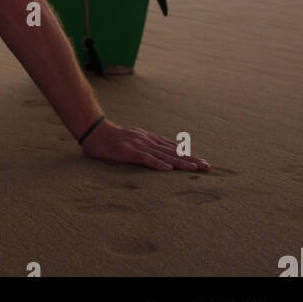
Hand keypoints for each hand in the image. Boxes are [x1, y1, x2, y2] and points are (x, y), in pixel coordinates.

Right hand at [81, 120, 210, 170]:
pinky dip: (157, 164)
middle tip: (207, 167)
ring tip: (195, 169)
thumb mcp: (133, 140)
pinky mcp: (129, 152)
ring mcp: (139, 146)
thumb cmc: (112, 139)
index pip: (173, 148)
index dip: (188, 155)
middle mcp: (148, 141)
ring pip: (164, 156)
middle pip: (173, 152)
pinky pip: (146, 159)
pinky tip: (168, 170)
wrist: (94, 131)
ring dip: (181, 163)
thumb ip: (145, 147)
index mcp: (149, 139)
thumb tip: (158, 156)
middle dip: (191, 160)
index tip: (202, 162)